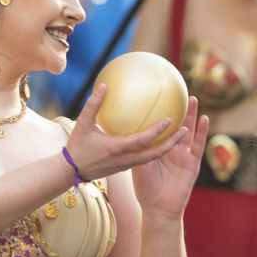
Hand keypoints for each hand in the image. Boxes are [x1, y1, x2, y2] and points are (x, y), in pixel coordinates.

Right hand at [65, 84, 192, 181]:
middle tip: (185, 130)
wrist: (71, 171)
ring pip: (152, 158)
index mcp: (117, 148)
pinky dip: (156, 150)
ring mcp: (127, 165)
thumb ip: (93, 105)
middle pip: (155, 153)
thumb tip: (104, 86)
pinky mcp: (126, 167)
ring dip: (167, 148)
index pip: (143, 140)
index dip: (158, 131)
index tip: (170, 120)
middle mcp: (126, 159)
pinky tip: (159, 139)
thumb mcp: (82, 124)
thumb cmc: (76, 146)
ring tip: (179, 136)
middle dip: (172, 143)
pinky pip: (145, 159)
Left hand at [131, 97, 208, 218]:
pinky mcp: (193, 162)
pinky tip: (204, 118)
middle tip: (176, 89)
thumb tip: (124, 131)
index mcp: (158, 149)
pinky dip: (202, 131)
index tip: (157, 95)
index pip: (160, 127)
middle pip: (176, 124)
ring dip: (191, 115)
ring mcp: (183, 155)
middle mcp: (172, 150)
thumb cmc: (145, 190)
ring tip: (192, 99)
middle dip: (177, 108)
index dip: (160, 112)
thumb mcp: (136, 165)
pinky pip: (197, 144)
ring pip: (188, 130)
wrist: (159, 208)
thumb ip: (135, 149)